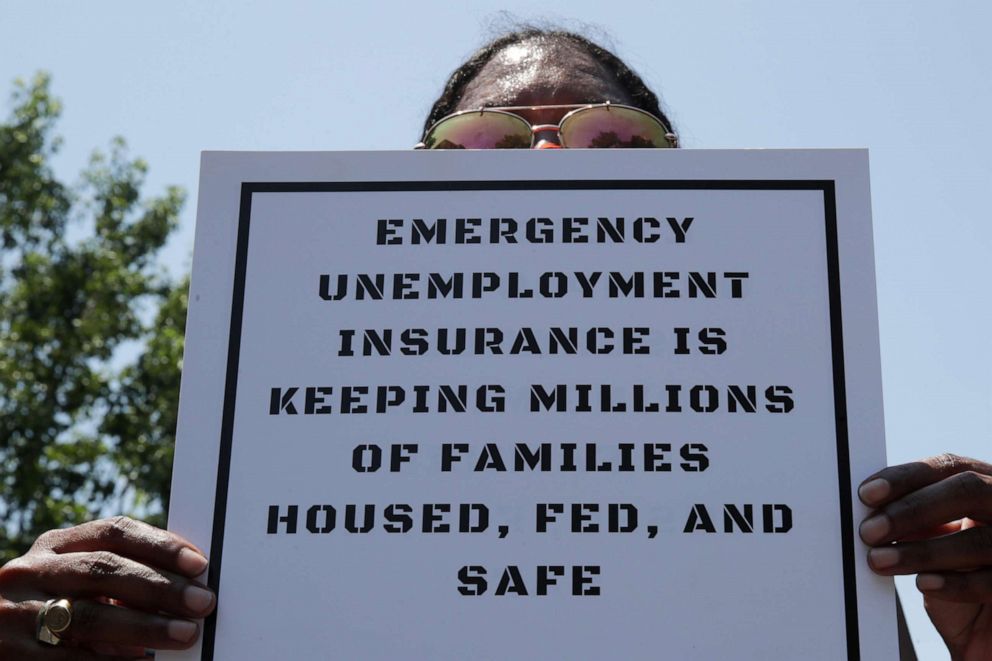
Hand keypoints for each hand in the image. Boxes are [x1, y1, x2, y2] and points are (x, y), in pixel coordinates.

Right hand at [0, 516, 215, 658]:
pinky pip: (71, 659)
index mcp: (54, 546)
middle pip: (105, 570)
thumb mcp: (76, 584)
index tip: (199, 564)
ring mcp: (15, 614)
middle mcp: (31, 572)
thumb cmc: (55, 611)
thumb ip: (119, 579)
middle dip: (160, 587)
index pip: (114, 532)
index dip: (160, 545)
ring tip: (185, 633)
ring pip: (89, 616)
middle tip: (203, 602)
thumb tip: (188, 585)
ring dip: (145, 626)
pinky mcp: (12, 655)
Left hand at [859, 454, 991, 660]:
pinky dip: (954, 583)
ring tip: (880, 561)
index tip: (867, 494)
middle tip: (870, 531)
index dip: (906, 477)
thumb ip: (912, 519)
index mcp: (988, 486)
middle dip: (913, 509)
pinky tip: (923, 584)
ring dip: (923, 550)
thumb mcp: (934, 539)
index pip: (950, 466)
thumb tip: (870, 511)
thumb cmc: (957, 575)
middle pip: (968, 490)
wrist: (987, 633)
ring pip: (980, 539)